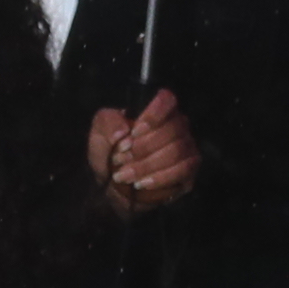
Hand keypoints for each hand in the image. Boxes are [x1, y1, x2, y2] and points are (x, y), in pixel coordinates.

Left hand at [89, 90, 200, 213]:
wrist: (114, 187)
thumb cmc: (109, 155)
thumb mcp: (99, 136)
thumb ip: (107, 124)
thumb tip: (123, 130)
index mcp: (155, 111)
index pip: (167, 100)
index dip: (153, 115)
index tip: (133, 132)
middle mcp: (176, 125)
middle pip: (172, 129)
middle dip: (143, 148)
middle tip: (120, 159)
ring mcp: (186, 146)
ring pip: (177, 151)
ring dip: (147, 165)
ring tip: (125, 175)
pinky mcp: (189, 169)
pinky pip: (183, 170)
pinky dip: (160, 178)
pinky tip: (142, 183)